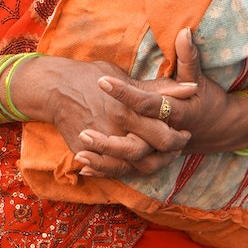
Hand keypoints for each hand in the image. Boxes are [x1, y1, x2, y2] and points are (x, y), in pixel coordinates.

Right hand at [24, 55, 196, 178]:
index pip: (162, 132)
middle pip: (149, 154)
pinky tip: (133, 165)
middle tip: (176, 147)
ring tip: (158, 156)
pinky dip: (121, 170)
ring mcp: (99, 144)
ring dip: (149, 164)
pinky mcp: (84, 152)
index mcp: (128, 110)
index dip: (178, 135)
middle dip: (168, 154)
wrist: (54, 87)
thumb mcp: (128, 79)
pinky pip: (106, 169)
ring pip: (131, 167)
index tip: (185, 131)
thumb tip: (192, 87)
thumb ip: (159, 90)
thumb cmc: (93, 77)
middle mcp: (114, 129)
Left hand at [75, 29, 247, 171]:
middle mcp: (168, 137)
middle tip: (84, 130)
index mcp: (178, 114)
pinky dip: (104, 170)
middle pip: (136, 146)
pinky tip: (82, 164)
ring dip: (104, 159)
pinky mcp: (151, 161)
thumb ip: (186, 58)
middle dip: (110, 141)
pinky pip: (126, 172)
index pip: (148, 104)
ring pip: (129, 164)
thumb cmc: (206, 101)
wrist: (221, 127)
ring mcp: (159, 152)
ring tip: (81, 148)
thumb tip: (183, 31)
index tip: (102, 81)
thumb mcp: (198, 79)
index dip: (124, 93)